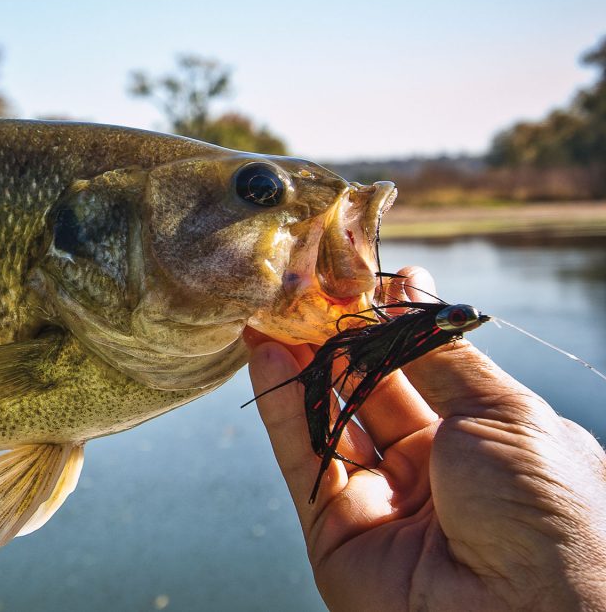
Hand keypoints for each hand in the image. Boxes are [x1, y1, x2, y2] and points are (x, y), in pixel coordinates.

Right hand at [248, 266, 605, 611]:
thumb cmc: (542, 511)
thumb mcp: (505, 414)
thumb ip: (441, 355)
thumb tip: (411, 286)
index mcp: (488, 442)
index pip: (427, 369)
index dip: (393, 324)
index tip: (362, 276)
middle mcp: (434, 471)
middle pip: (372, 389)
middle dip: (338, 337)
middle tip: (304, 286)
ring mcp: (382, 501)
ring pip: (330, 418)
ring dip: (299, 363)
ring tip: (273, 309)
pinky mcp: (334, 530)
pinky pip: (302, 458)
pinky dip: (280, 406)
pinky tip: (264, 355)